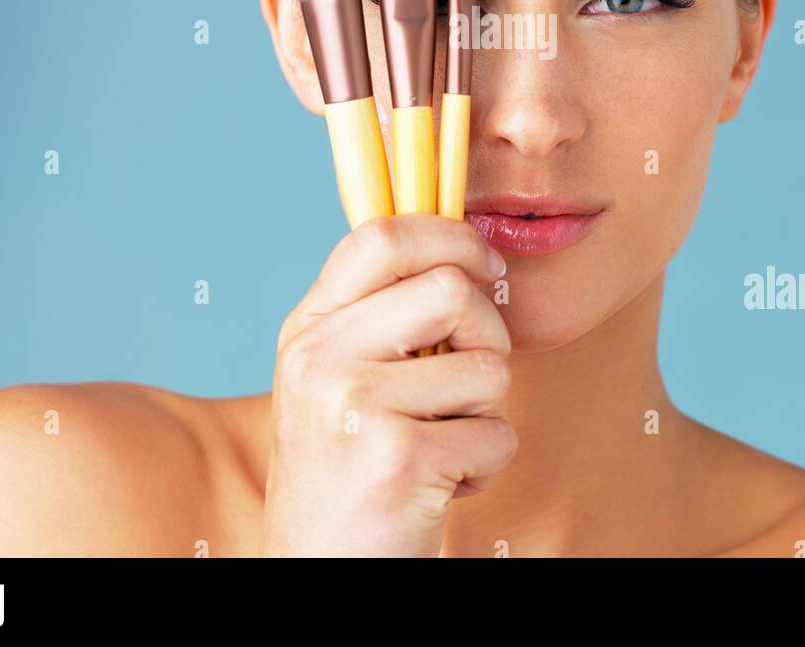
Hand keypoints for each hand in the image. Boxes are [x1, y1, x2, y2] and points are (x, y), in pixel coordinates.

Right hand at [259, 213, 515, 556]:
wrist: (321, 568)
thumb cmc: (349, 467)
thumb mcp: (338, 374)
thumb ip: (381, 309)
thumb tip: (466, 244)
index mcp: (307, 327)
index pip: (382, 235)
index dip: (451, 236)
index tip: (485, 263)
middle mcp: (319, 359)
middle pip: (450, 289)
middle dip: (487, 332)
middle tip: (469, 377)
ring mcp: (354, 407)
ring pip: (488, 366)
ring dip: (487, 412)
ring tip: (442, 441)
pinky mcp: (398, 460)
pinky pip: (496, 434)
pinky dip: (487, 465)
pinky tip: (442, 483)